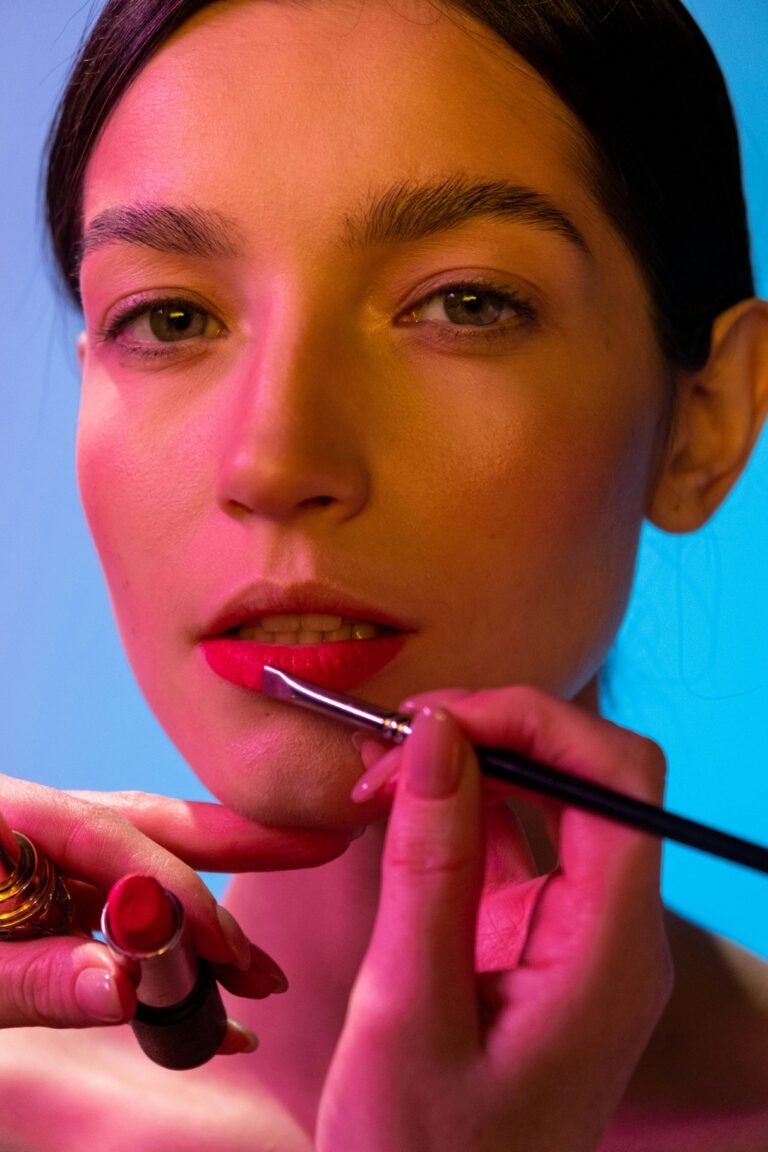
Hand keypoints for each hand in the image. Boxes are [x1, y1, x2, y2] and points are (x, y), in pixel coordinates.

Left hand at [0, 773, 353, 1046]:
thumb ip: (28, 977)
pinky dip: (159, 952)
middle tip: (319, 852)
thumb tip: (130, 984)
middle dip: (237, 846)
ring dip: (206, 913)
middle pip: (148, 821)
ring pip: (140, 871)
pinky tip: (202, 991)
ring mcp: (33, 861)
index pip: (109, 834)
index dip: (176, 892)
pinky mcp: (35, 900)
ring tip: (262, 962)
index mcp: (2, 813)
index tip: (228, 949)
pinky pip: (110, 916)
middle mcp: (28, 824)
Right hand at [317, 687, 672, 1151]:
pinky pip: (515, 843)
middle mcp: (613, 933)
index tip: (433, 719)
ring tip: (380, 771)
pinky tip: (399, 809)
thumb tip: (436, 733)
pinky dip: (457, 811)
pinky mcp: (538, 940)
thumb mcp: (406, 1010)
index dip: (532, 722)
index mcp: (611, 953)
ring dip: (468, 766)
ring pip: (548, 800)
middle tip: (390, 744)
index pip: (616, 780)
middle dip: (492, 734)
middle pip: (588, 776)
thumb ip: (428, 866)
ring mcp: (578, 935)